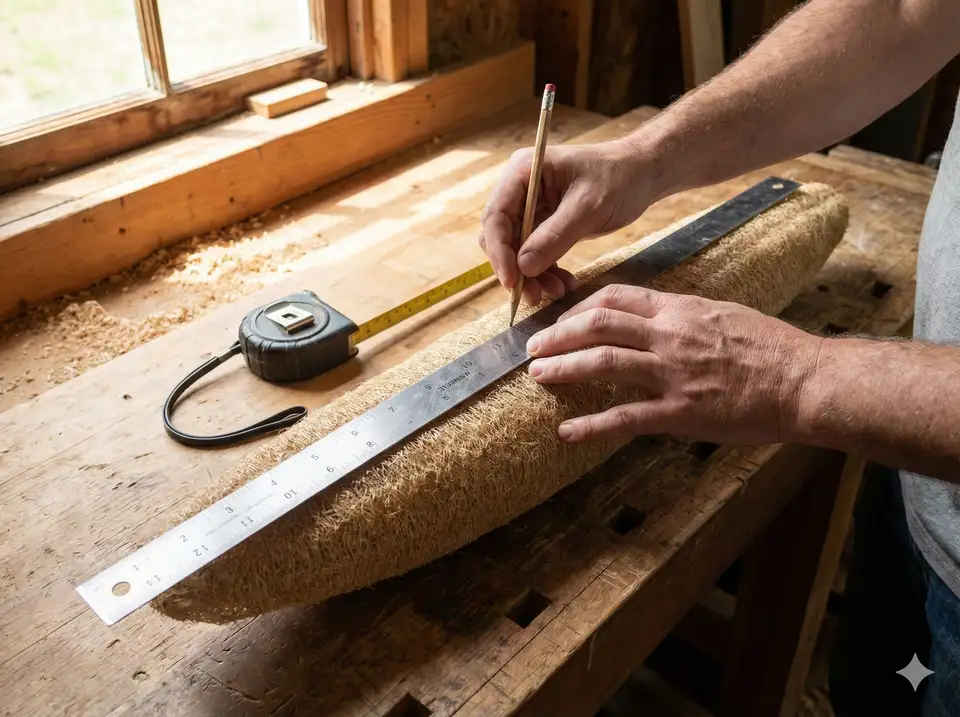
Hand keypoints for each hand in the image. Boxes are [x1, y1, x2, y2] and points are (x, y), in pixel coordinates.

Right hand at [479, 140, 652, 304]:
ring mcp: (531, 207)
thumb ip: (554, 237)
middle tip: (534, 296)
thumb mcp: (587, 208)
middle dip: (516, 268)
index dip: (500, 252)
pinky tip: (563, 284)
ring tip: (556, 293)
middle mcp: (520, 189)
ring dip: (532, 275)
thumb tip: (523, 267)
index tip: (512, 282)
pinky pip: (535, 253)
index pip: (495, 216)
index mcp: (522, 172)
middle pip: (501, 236)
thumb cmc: (617, 178)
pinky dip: (546, 271)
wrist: (641, 174)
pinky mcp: (544, 223)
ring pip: (517, 250)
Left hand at [525, 285, 822, 444]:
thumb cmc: (771, 347)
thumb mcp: (723, 314)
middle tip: (534, 348)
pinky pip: (626, 417)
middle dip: (558, 335)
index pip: (615, 298)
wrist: (804, 380)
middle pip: (598, 324)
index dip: (579, 308)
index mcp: (679, 310)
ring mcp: (672, 374)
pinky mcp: (680, 412)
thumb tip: (655, 316)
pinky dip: (591, 426)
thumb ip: (684, 315)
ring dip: (564, 368)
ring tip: (538, 377)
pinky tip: (568, 433)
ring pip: (603, 363)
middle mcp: (669, 336)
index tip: (562, 320)